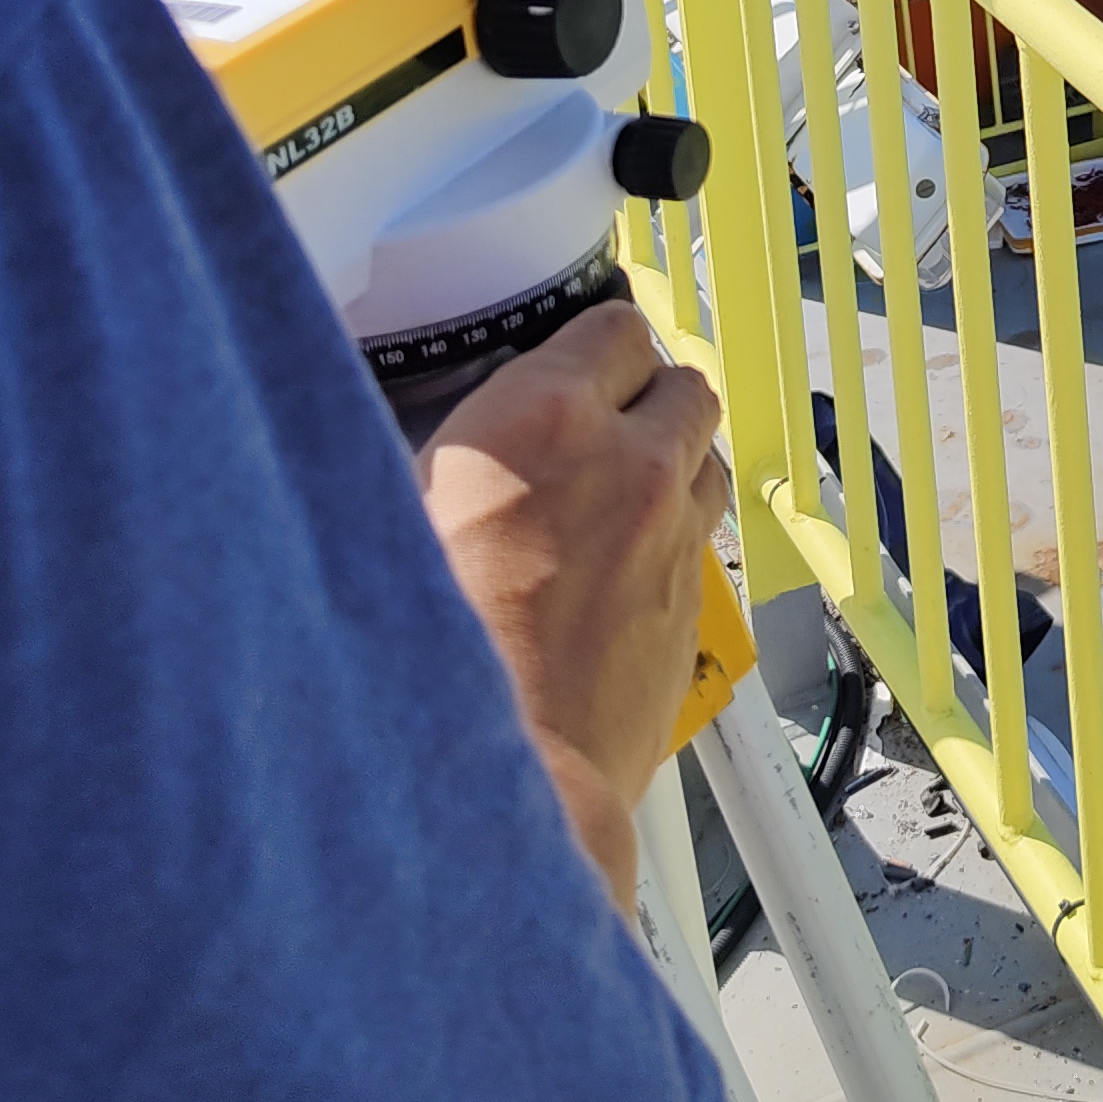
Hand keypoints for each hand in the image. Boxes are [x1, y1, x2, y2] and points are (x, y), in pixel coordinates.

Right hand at [418, 301, 730, 900]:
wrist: (498, 774)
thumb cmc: (429, 657)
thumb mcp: (396, 515)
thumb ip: (452, 451)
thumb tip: (463, 431)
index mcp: (545, 417)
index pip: (613, 327)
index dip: (594, 347)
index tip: (576, 366)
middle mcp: (628, 464)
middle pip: (682, 384)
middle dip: (646, 398)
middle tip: (600, 429)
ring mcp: (671, 535)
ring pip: (706, 456)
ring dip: (671, 462)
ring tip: (615, 496)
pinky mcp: (692, 602)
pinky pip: (701, 537)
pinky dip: (672, 534)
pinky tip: (619, 568)